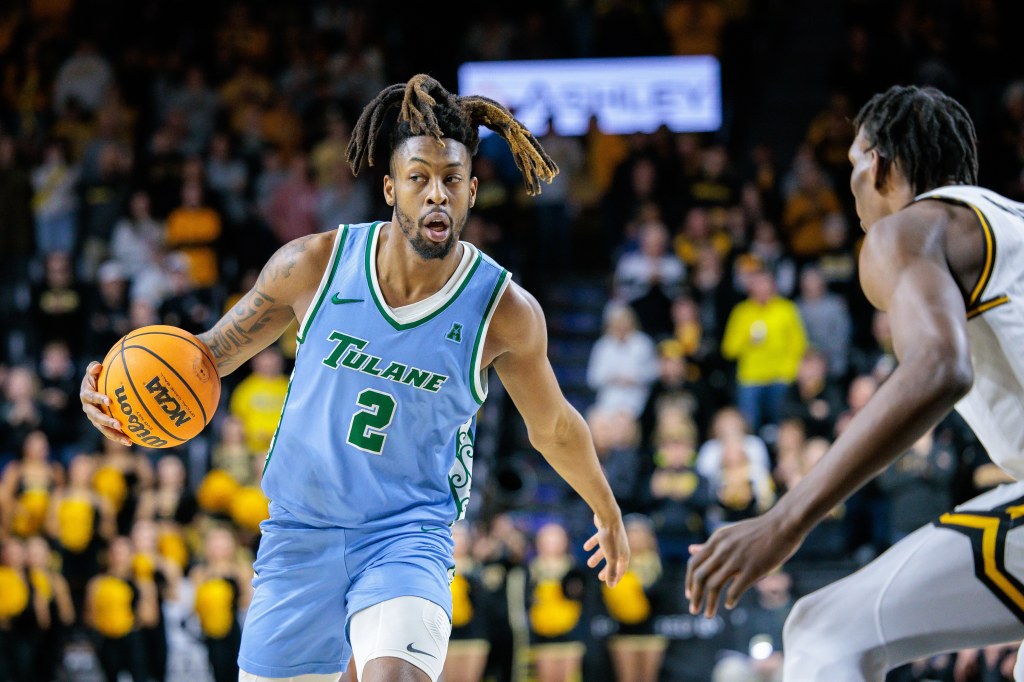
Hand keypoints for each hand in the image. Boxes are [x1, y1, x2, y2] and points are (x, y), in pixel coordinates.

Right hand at [80, 362, 130, 446]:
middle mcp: (88, 409)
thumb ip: (93, 368)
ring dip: (115, 434)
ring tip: (127, 439)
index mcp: (86, 395)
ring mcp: (95, 418)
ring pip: (103, 429)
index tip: (109, 400)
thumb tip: (97, 367)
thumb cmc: (96, 376)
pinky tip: (131, 441)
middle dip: (107, 421)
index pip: (91, 397)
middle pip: (96, 417)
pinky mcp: (101, 425)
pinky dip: (119, 437)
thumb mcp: (93, 370)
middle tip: (118, 424)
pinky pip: (110, 432)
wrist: (93, 387)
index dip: (98, 398)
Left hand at [584, 512, 628, 586]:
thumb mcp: (611, 557)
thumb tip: (611, 586)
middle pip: (614, 561)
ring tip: (589, 564)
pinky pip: (599, 539)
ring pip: (605, 550)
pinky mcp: (605, 530)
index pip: (622, 568)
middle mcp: (620, 546)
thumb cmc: (611, 538)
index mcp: (624, 553)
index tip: (610, 584)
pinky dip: (592, 544)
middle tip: (600, 577)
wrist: (608, 517)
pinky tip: (585, 547)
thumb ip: (611, 571)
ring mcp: (613, 538)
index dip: (617, 577)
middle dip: (607, 569)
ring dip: (597, 557)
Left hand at [685, 511, 800, 617]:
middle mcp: (723, 549)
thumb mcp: (729, 533)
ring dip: (709, 603)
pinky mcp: (753, 568)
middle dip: (695, 596)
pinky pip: (735, 589)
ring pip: (714, 586)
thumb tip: (691, 550)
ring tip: (708, 614)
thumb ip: (711, 545)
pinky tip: (730, 605)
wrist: (784, 523)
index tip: (690, 595)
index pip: (693, 564)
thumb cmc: (758, 530)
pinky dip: (730, 600)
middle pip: (700, 577)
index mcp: (716, 540)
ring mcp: (737, 559)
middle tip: (694, 610)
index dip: (689, 582)